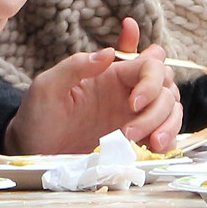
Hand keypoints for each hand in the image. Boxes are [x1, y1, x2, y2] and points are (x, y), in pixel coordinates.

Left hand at [7, 26, 182, 153]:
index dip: (152, 77)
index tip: (134, 101)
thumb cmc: (37, 117)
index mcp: (111, 75)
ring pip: (172, 110)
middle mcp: (128, 94)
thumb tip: (109, 53)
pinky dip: (169, 142)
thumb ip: (75, 66)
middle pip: (166, 87)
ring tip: (147, 143)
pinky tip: (152, 150)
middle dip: (156, 107)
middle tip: (129, 129)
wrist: (34, 155)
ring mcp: (136, 119)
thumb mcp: (47, 87)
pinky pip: (168, 137)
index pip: (149, 64)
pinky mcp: (138, 143)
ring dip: (166, 124)